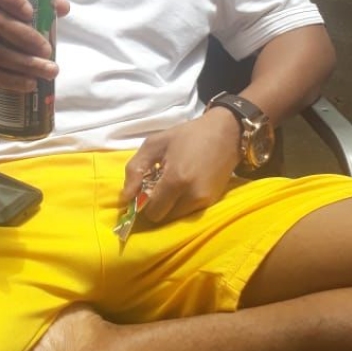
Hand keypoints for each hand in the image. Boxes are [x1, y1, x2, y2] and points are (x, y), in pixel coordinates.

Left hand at [121, 108, 242, 222]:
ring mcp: (204, 201)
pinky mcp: (212, 202)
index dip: (142, 203)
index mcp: (176, 180)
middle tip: (155, 187)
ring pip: (174, 217)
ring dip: (167, 205)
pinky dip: (180, 203)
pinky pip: (187, 212)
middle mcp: (191, 195)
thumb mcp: (154, 143)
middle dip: (154, 206)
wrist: (226, 132)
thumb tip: (125, 198)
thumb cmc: (187, 135)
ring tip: (170, 185)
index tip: (142, 189)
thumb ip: (135, 169)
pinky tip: (183, 186)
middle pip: (161, 218)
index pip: (150, 210)